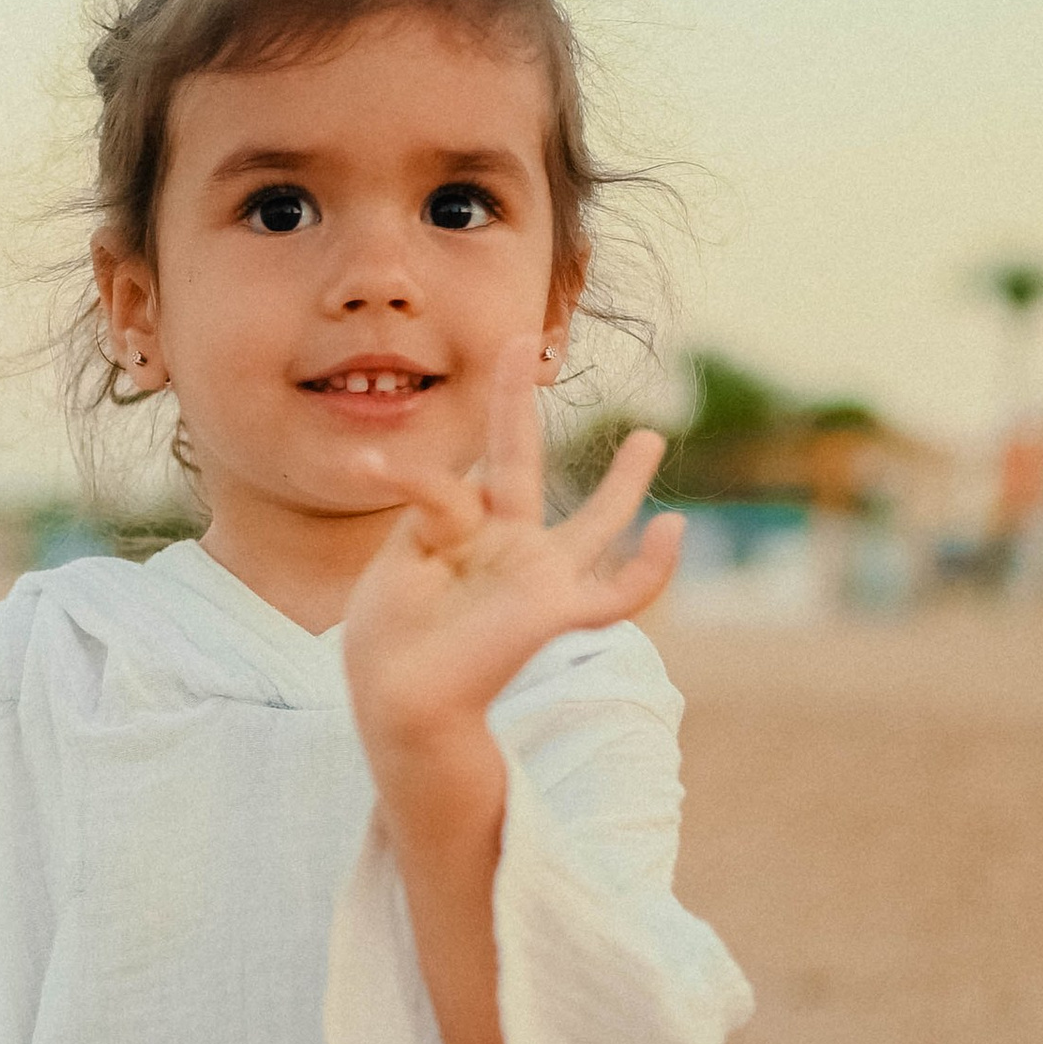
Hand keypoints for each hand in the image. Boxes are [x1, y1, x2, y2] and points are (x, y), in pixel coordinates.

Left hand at [341, 335, 683, 755]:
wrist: (400, 703)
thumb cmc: (390, 643)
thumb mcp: (400, 564)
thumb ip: (430, 515)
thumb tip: (446, 474)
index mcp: (458, 536)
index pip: (448, 483)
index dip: (412, 471)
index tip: (368, 464)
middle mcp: (503, 547)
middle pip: (517, 460)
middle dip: (515, 402)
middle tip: (523, 340)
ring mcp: (536, 576)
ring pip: (595, 523)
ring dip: (624, 483)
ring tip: (649, 435)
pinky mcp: (558, 609)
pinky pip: (620, 592)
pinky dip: (650, 567)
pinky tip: (674, 529)